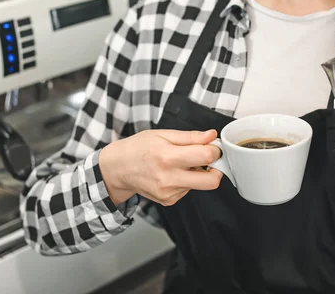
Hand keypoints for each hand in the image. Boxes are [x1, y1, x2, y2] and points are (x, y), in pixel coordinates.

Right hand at [99, 129, 222, 205]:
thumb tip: (212, 135)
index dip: (215, 150)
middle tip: (208, 159)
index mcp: (167, 157)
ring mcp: (168, 193)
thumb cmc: (139, 147)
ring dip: (197, 174)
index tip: (212, 146)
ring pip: (200, 185)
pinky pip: (189, 190)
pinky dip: (186, 181)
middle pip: (211, 181)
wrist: (118, 168)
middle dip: (216, 169)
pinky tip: (172, 173)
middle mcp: (168, 178)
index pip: (206, 157)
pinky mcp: (168, 201)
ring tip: (179, 164)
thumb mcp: (163, 134)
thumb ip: (191, 137)